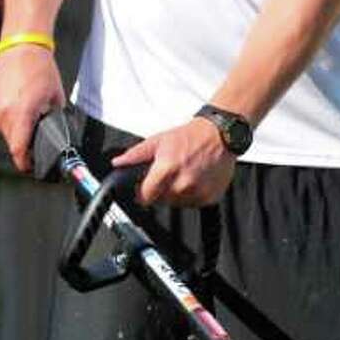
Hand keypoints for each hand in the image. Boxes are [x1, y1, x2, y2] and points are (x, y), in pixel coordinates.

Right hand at [0, 46, 64, 171]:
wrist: (22, 47)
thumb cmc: (39, 68)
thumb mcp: (55, 99)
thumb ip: (53, 120)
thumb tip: (54, 135)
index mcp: (22, 113)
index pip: (18, 149)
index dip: (24, 162)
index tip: (28, 166)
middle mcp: (2, 111)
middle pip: (11, 140)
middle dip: (22, 138)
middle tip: (32, 126)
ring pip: (3, 129)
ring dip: (13, 125)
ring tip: (23, 107)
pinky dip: (4, 113)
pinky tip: (14, 100)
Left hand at [112, 118, 236, 206]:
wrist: (220, 135)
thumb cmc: (190, 136)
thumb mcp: (158, 141)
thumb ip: (136, 154)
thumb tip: (119, 163)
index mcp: (167, 169)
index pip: (145, 197)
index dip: (142, 193)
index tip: (145, 188)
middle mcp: (183, 184)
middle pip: (161, 201)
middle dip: (161, 190)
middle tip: (169, 174)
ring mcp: (198, 192)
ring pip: (178, 203)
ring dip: (177, 193)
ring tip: (184, 174)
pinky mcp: (210, 197)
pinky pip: (194, 203)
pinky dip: (193, 194)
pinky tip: (196, 179)